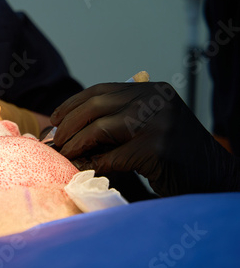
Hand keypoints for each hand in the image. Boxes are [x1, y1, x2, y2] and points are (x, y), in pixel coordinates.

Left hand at [50, 82, 239, 195]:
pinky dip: (93, 163)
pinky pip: (112, 156)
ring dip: (76, 144)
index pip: (101, 90)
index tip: (55, 118)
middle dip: (69, 124)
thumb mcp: (148, 126)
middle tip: (55, 140)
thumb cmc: (175, 156)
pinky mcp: (158, 148)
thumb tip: (70, 126)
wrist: (213, 178)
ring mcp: (158, 122)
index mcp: (151, 90)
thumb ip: (118, 119)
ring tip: (64, 154)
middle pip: (96, 105)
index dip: (73, 104)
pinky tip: (84, 168)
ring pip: (100, 128)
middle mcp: (155, 100)